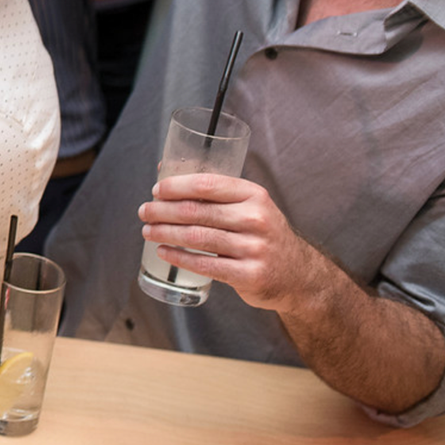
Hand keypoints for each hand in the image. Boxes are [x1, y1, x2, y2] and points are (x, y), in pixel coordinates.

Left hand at [139, 170, 324, 311]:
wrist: (299, 275)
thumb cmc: (264, 235)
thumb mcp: (251, 206)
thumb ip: (215, 191)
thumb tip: (164, 169)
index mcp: (254, 195)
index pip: (207, 184)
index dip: (176, 186)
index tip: (156, 190)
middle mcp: (256, 219)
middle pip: (197, 211)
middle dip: (163, 211)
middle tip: (144, 211)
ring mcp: (254, 248)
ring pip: (197, 237)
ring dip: (165, 233)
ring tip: (148, 231)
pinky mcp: (250, 274)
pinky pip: (205, 264)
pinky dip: (179, 257)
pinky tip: (164, 252)